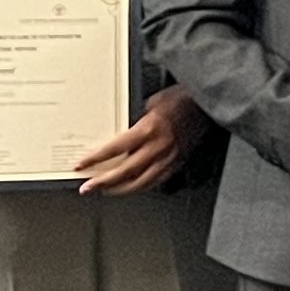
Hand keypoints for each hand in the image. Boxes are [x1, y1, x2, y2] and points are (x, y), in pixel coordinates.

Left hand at [72, 84, 208, 194]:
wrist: (207, 105)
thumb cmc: (183, 98)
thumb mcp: (152, 102)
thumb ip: (136, 119)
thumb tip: (123, 130)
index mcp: (148, 130)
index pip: (114, 149)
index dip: (95, 159)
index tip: (82, 165)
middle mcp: (157, 147)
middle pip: (124, 172)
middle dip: (103, 182)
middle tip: (88, 187)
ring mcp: (169, 158)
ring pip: (141, 182)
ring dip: (120, 190)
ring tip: (107, 191)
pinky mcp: (178, 162)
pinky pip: (157, 181)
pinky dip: (142, 187)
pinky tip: (134, 188)